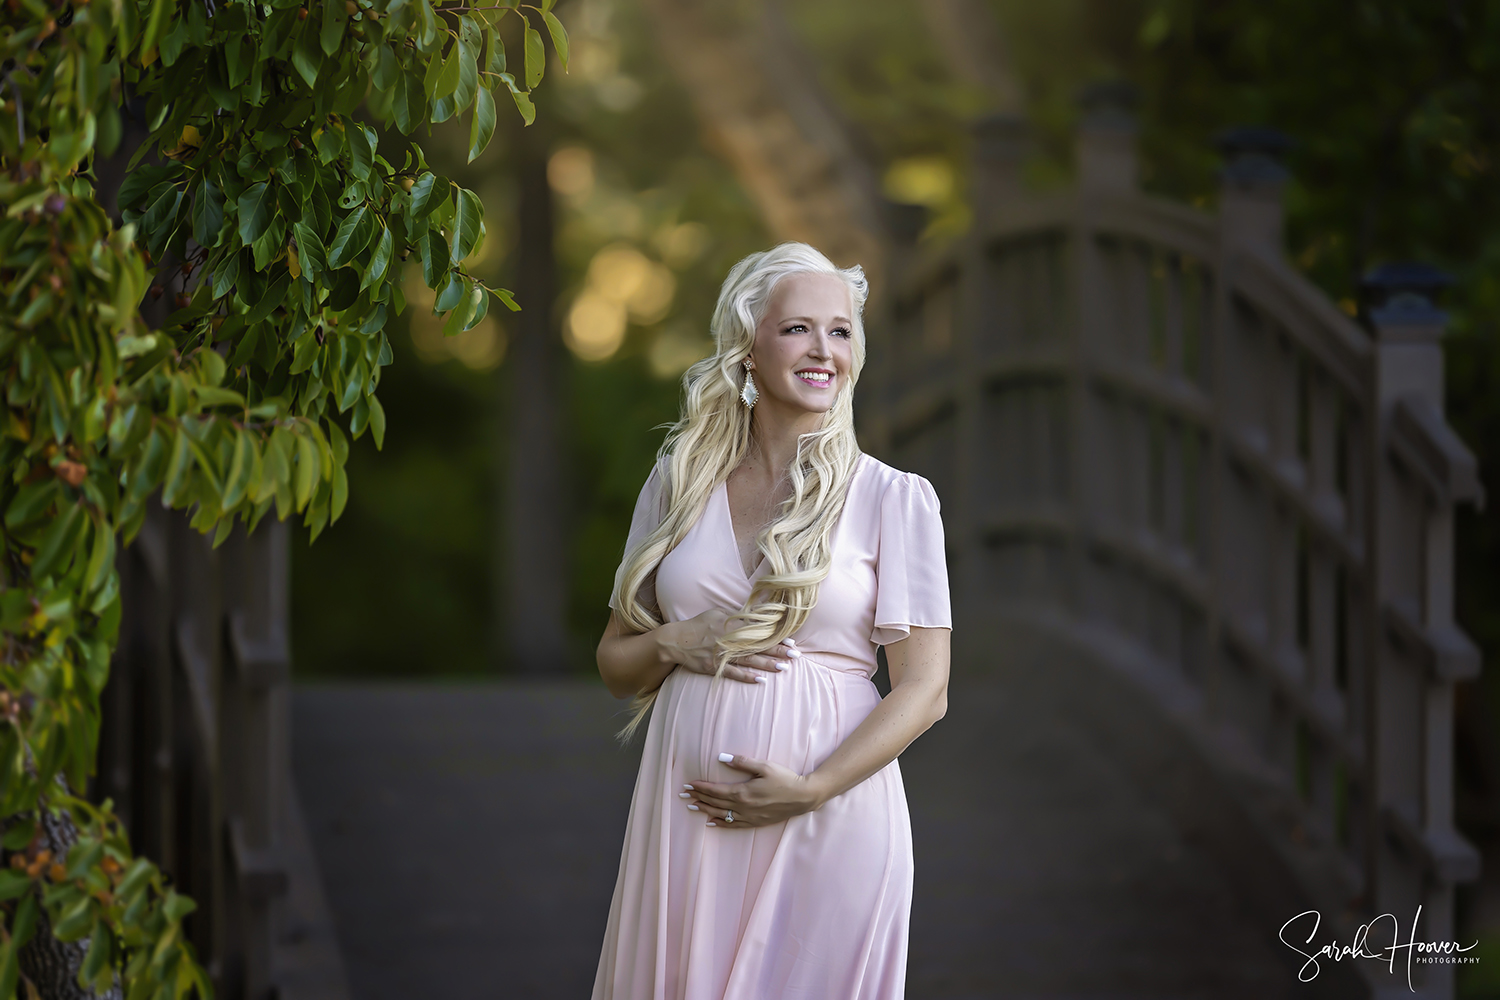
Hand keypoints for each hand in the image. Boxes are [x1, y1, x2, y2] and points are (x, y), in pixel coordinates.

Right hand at [661, 609, 799, 684]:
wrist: (675, 640)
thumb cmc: (699, 624)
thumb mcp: (718, 612)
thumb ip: (737, 614)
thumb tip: (758, 613)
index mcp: (730, 624)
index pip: (758, 630)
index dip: (775, 636)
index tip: (790, 640)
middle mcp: (728, 639)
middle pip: (757, 646)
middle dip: (777, 651)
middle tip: (795, 655)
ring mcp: (721, 654)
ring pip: (748, 660)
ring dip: (767, 664)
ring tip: (784, 668)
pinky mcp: (714, 667)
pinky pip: (733, 673)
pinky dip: (747, 677)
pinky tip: (761, 680)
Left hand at [681, 753, 822, 827]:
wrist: (802, 797)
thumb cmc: (785, 779)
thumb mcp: (764, 766)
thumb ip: (742, 762)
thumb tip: (722, 757)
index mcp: (743, 792)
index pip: (715, 790)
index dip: (701, 787)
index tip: (688, 784)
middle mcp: (743, 807)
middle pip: (715, 802)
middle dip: (697, 798)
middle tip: (682, 795)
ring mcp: (748, 817)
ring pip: (721, 815)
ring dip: (704, 810)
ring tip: (691, 806)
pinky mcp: (755, 823)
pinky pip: (733, 825)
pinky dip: (720, 824)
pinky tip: (711, 822)